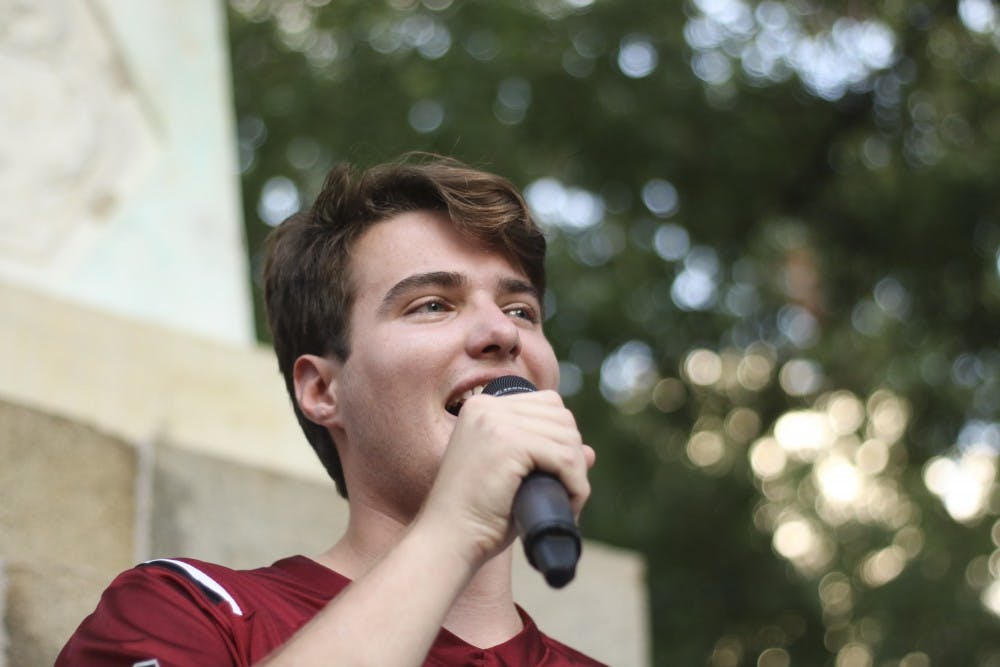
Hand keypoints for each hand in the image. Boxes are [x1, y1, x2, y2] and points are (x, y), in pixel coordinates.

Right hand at [418, 390, 594, 568]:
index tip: (557, 474)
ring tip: (566, 502)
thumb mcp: (512, 477)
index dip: (561, 439)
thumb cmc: (477, 515)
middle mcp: (487, 406)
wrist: (448, 540)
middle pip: (561, 416)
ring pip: (567, 437)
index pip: (546, 404)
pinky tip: (569, 504)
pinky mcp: (508, 443)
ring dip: (577, 474)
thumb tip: (590, 452)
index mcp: (482, 407)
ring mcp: (496, 422)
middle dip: (572, 455)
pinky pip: (565, 458)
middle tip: (566, 492)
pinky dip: (576, 485)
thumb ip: (544, 457)